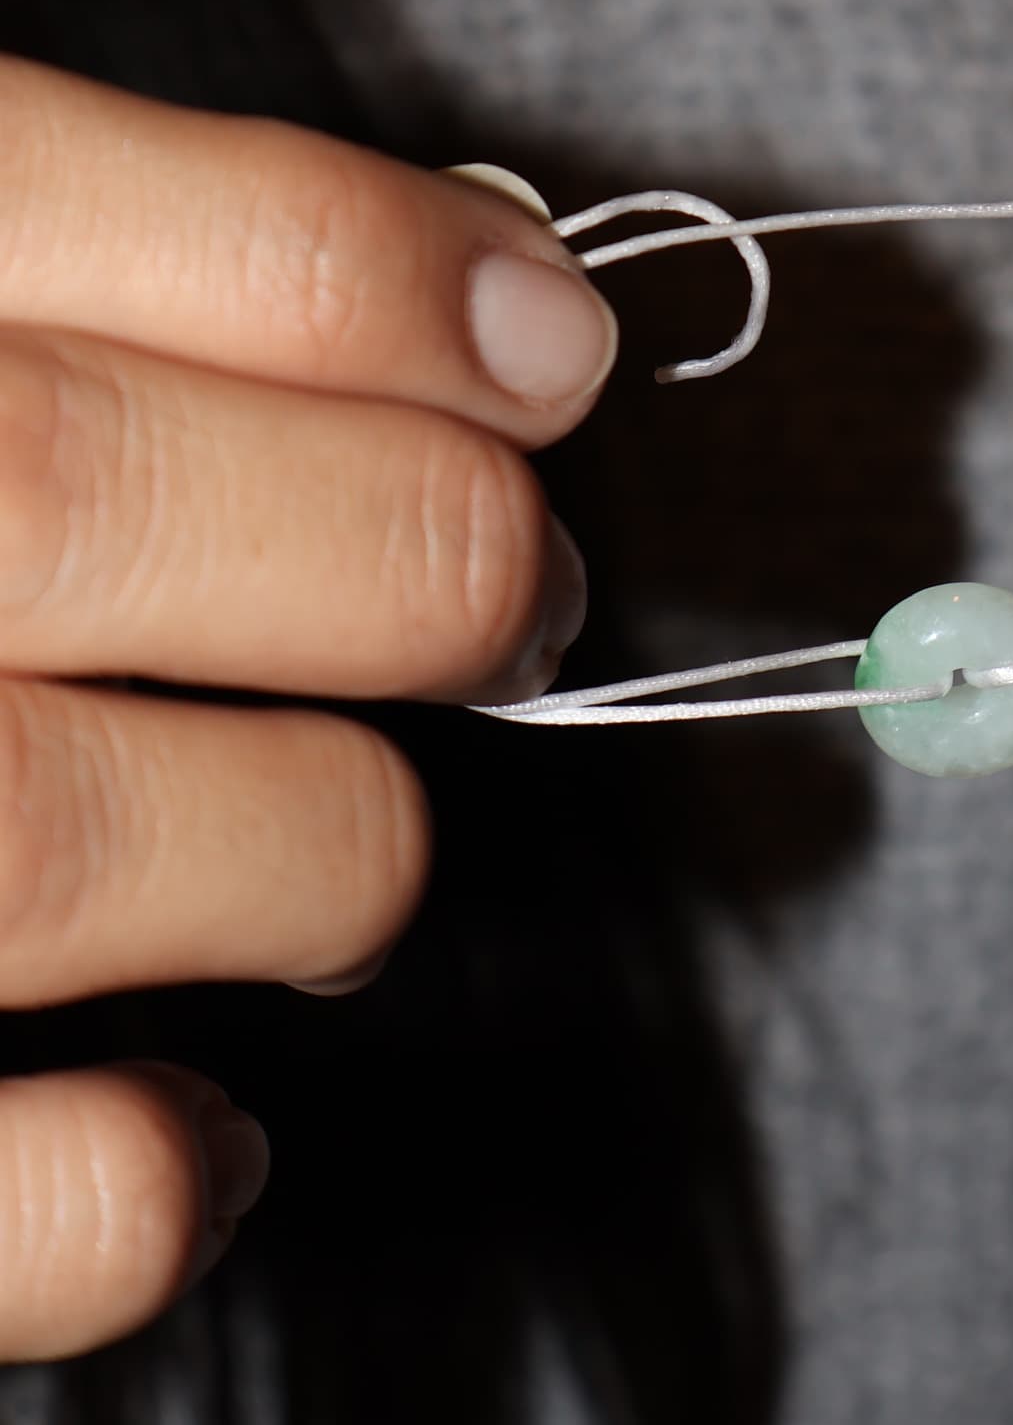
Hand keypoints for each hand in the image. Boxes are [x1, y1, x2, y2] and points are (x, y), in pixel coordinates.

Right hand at [0, 57, 614, 1356]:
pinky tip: (188, 1135)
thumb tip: (483, 295)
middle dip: (414, 553)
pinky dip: (129, 1182)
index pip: (189, 249)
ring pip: (60, 831)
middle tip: (510, 594)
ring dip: (312, 845)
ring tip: (346, 851)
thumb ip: (104, 241)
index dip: (410, 292)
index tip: (541, 342)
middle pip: (103, 502)